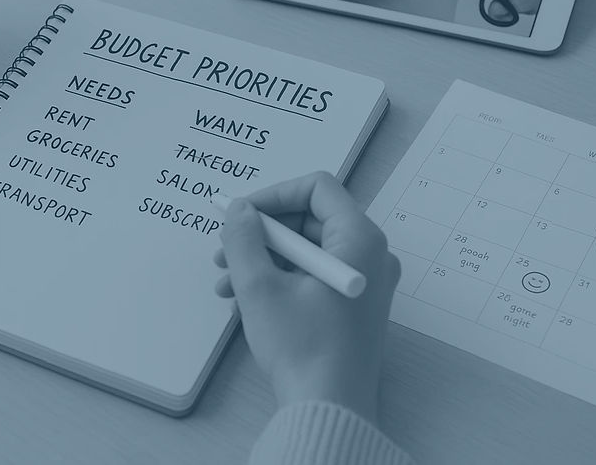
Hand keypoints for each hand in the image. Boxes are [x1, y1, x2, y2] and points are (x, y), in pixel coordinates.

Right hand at [214, 172, 399, 422]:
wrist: (328, 408)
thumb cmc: (304, 349)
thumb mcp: (260, 287)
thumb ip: (244, 238)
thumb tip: (238, 210)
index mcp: (359, 239)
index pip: (317, 188)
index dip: (273, 194)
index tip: (241, 214)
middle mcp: (369, 255)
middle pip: (308, 220)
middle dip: (261, 234)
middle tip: (225, 249)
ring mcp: (362, 282)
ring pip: (306, 251)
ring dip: (262, 261)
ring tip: (227, 285)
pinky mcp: (352, 305)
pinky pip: (312, 276)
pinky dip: (278, 282)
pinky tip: (245, 304)